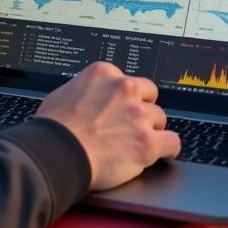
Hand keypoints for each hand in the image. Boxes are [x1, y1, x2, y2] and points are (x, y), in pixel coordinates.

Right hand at [36, 61, 180, 190]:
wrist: (56, 152)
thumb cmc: (54, 127)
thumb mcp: (66, 92)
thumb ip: (86, 90)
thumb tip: (88, 97)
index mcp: (104, 73)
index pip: (128, 81)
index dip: (126, 97)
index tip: (124, 107)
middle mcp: (124, 89)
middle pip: (149, 96)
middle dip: (142, 109)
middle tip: (132, 125)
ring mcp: (138, 115)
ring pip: (160, 119)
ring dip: (152, 130)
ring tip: (139, 142)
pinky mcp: (146, 142)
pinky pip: (172, 142)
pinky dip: (168, 149)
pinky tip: (163, 153)